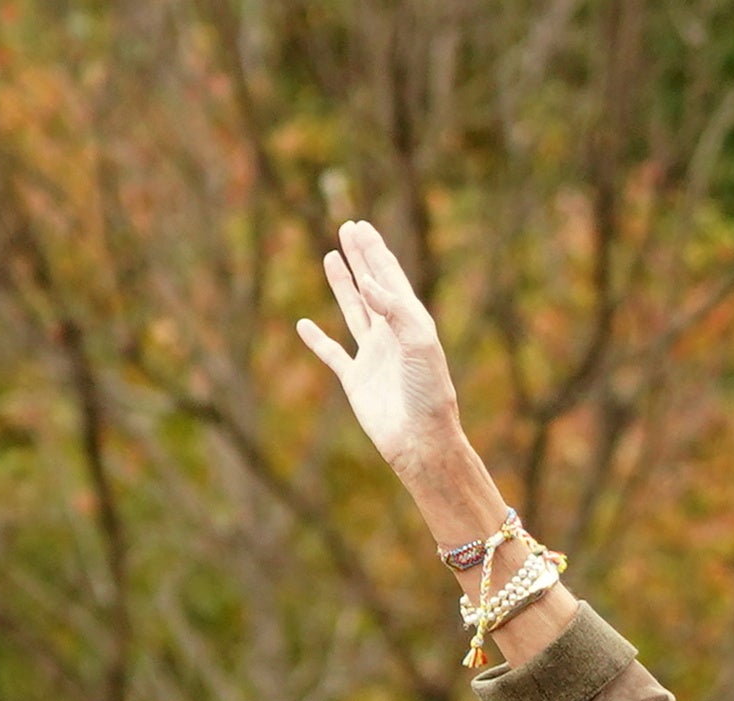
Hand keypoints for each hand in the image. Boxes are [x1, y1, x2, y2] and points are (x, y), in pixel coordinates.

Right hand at [294, 220, 465, 476]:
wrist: (421, 441)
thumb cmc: (429, 394)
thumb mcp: (419, 345)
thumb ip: (395, 310)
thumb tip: (370, 283)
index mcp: (412, 324)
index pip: (391, 278)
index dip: (375, 252)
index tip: (360, 226)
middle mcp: (392, 336)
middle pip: (372, 287)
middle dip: (361, 258)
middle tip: (347, 228)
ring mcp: (374, 357)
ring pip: (354, 311)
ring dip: (343, 285)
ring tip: (331, 257)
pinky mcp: (356, 380)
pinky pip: (333, 354)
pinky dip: (317, 340)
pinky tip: (304, 325)